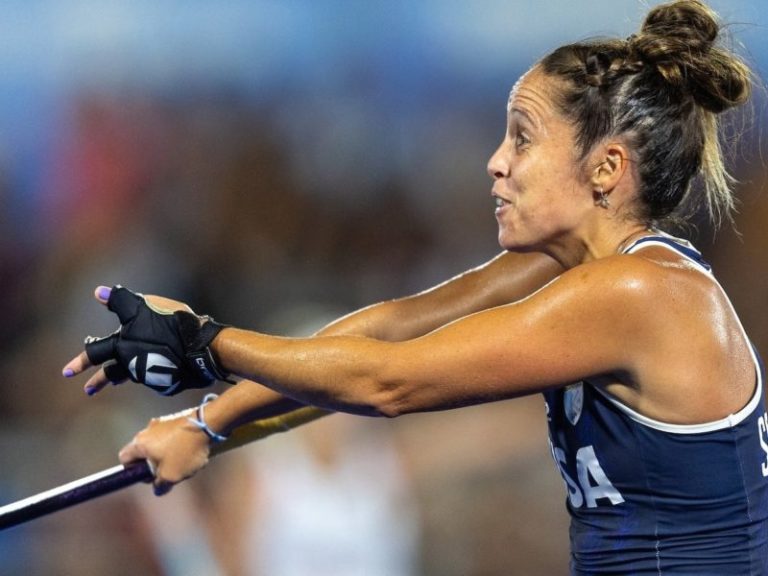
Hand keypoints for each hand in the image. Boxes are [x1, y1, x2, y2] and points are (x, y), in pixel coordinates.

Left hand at [63, 285, 229, 395]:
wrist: (200, 347)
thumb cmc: (170, 323)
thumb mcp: (143, 306)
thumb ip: (120, 301)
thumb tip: (98, 292)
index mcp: (122, 346)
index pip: (95, 352)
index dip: (81, 361)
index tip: (67, 373)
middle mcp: (131, 364)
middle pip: (111, 372)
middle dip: (98, 381)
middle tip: (87, 390)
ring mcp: (149, 375)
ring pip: (131, 375)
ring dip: (121, 377)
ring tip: (115, 381)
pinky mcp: (165, 382)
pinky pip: (154, 377)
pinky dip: (150, 373)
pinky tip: (156, 368)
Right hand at [119, 408, 211, 495]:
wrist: (208, 424)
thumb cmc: (185, 450)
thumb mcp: (171, 475)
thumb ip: (160, 485)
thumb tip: (158, 488)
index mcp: (140, 442)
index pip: (124, 458)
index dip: (132, 471)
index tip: (147, 477)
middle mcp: (148, 429)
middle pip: (143, 452)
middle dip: (154, 465)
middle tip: (167, 473)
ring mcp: (163, 422)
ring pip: (159, 445)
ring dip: (168, 456)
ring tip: (184, 463)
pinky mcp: (177, 419)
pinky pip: (172, 437)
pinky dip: (179, 446)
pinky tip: (192, 452)